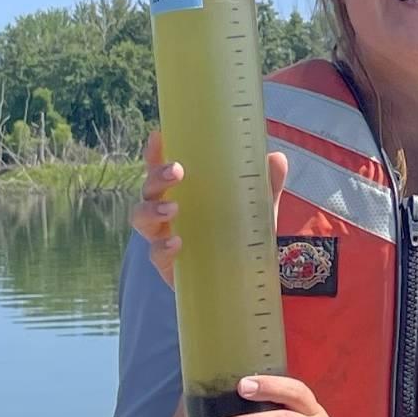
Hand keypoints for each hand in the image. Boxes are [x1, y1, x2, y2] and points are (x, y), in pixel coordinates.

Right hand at [131, 129, 289, 288]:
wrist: (244, 279)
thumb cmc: (241, 235)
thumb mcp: (257, 209)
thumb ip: (266, 185)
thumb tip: (276, 158)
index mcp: (184, 192)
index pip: (161, 168)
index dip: (154, 152)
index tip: (158, 137)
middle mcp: (167, 212)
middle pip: (148, 189)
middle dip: (156, 177)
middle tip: (176, 171)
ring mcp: (163, 238)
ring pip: (141, 218)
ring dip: (152, 210)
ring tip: (172, 209)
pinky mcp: (167, 265)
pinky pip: (155, 253)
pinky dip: (162, 247)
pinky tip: (177, 243)